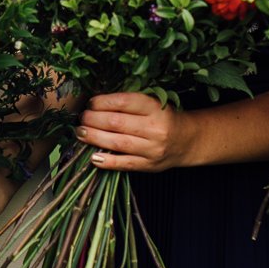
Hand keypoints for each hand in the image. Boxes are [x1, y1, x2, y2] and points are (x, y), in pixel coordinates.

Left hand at [79, 93, 200, 171]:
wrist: (187, 140)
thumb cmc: (164, 117)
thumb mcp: (153, 103)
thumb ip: (129, 103)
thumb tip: (95, 103)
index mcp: (155, 108)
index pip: (124, 102)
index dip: (103, 102)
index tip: (90, 103)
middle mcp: (155, 128)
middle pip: (117, 123)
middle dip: (94, 119)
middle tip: (81, 118)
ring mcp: (153, 149)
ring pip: (118, 143)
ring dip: (95, 138)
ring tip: (81, 133)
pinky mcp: (150, 166)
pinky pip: (125, 164)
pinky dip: (107, 161)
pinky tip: (93, 157)